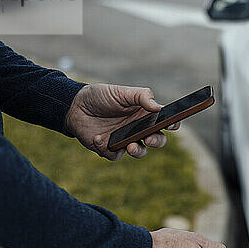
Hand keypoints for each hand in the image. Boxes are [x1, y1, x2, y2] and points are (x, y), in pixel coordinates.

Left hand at [65, 84, 180, 160]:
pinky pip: (115, 155)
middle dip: (157, 141)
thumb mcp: (121, 92)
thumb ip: (141, 97)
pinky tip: (98, 138)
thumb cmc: (101, 96)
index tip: (172, 124)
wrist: (75, 106)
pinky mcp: (110, 149)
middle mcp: (138, 129)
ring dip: (138, 151)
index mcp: (145, 114)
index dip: (173, 123)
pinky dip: (108, 149)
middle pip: (157, 140)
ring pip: (139, 151)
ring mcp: (125, 140)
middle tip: (150, 139)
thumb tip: (158, 107)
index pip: (165, 122)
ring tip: (131, 146)